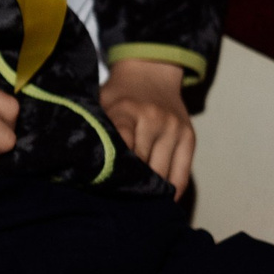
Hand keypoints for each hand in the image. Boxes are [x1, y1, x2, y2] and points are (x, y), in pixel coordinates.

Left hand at [101, 59, 194, 193]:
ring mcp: (174, 129)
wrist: (150, 72)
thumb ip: (97, 129)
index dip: (113, 168)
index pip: (121, 145)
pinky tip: (161, 200)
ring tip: (135, 202)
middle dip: (128, 182)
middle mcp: (154, 120)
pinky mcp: (189, 137)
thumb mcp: (101, 103)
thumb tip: (83, 163)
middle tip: (115, 198)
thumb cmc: (119, 94)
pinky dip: (172, 190)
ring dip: (149, 189)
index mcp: (127, 111)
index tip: (104, 185)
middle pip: (141, 164)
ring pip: (161, 172)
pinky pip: (182, 174)